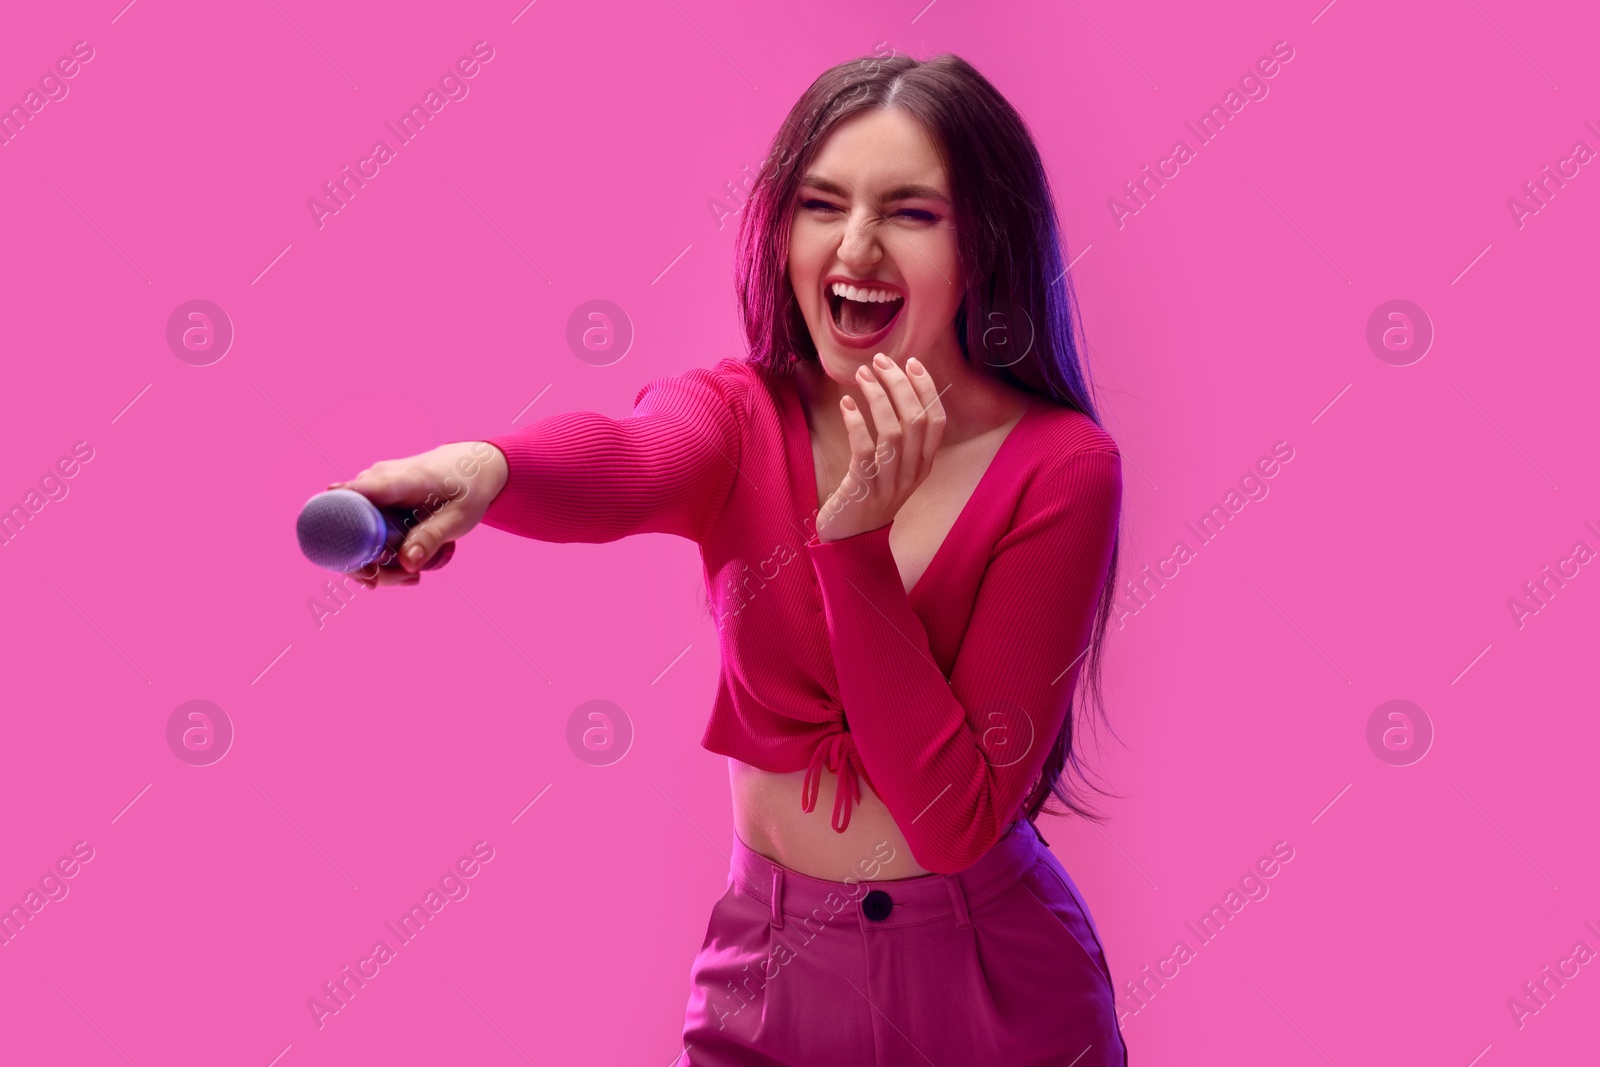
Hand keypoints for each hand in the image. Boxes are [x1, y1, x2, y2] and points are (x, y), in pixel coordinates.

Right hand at [330, 441, 508, 588]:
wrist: (469, 467)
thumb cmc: (466, 489)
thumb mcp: (459, 517)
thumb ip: (432, 538)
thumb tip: (407, 564)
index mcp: (399, 479)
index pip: (355, 492)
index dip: (338, 522)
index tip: (349, 561)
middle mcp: (375, 480)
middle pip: (349, 527)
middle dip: (366, 562)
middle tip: (405, 578)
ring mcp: (370, 490)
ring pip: (354, 534)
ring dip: (375, 563)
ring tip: (412, 576)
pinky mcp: (371, 501)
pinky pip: (363, 532)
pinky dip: (379, 554)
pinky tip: (405, 568)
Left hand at [814, 353, 946, 543]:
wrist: (851, 542)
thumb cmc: (870, 496)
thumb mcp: (894, 469)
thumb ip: (900, 439)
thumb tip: (893, 391)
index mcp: (923, 465)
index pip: (936, 421)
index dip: (927, 389)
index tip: (912, 363)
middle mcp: (911, 472)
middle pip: (915, 420)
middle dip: (900, 384)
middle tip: (881, 361)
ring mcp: (889, 482)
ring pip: (893, 431)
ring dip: (878, 397)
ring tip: (862, 375)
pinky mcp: (864, 488)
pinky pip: (864, 449)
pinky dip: (856, 422)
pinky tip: (846, 404)